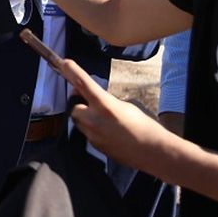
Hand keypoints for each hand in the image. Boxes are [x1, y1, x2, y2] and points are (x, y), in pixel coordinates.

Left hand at [58, 53, 170, 170]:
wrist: (153, 152)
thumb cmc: (145, 126)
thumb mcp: (126, 105)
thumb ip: (106, 100)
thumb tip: (95, 99)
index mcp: (105, 105)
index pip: (83, 84)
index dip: (72, 72)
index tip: (64, 63)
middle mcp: (94, 120)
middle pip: (74, 107)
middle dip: (80, 103)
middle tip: (90, 101)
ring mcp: (92, 135)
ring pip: (79, 121)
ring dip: (85, 116)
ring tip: (103, 118)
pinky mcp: (94, 146)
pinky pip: (86, 133)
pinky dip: (92, 128)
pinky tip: (108, 130)